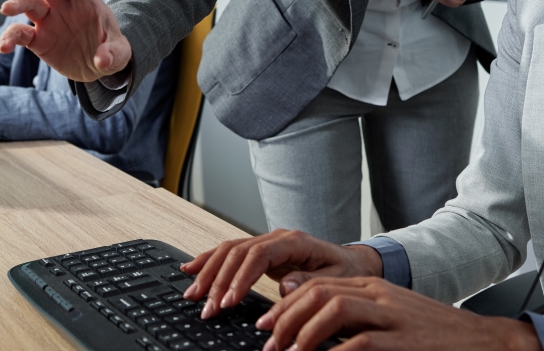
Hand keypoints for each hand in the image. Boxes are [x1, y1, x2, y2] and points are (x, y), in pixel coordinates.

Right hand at [0, 0, 132, 81]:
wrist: (97, 68)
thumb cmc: (111, 52)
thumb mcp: (120, 54)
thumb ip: (113, 54)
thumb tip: (103, 60)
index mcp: (85, 0)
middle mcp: (64, 5)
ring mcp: (49, 20)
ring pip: (30, 4)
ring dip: (17, 3)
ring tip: (6, 10)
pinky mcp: (38, 39)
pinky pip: (21, 34)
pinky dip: (10, 38)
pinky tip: (4, 46)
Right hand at [180, 229, 382, 319]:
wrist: (352, 263)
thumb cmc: (345, 272)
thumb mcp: (336, 280)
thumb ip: (309, 282)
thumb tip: (284, 285)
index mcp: (294, 241)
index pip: (258, 254)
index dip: (240, 277)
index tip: (229, 300)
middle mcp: (277, 237)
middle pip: (237, 252)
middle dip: (218, 280)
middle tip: (207, 307)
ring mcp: (267, 242)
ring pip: (228, 250)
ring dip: (208, 272)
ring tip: (192, 294)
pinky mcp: (260, 251)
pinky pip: (229, 252)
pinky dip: (208, 261)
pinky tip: (190, 269)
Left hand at [255, 276, 540, 350]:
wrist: (481, 341)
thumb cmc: (432, 335)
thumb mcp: (390, 318)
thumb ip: (355, 318)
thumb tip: (312, 334)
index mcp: (372, 287)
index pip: (316, 285)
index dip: (284, 304)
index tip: (264, 325)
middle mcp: (379, 294)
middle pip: (318, 293)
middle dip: (285, 318)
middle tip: (268, 343)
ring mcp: (392, 315)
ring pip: (334, 310)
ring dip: (303, 334)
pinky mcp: (404, 340)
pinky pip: (361, 343)